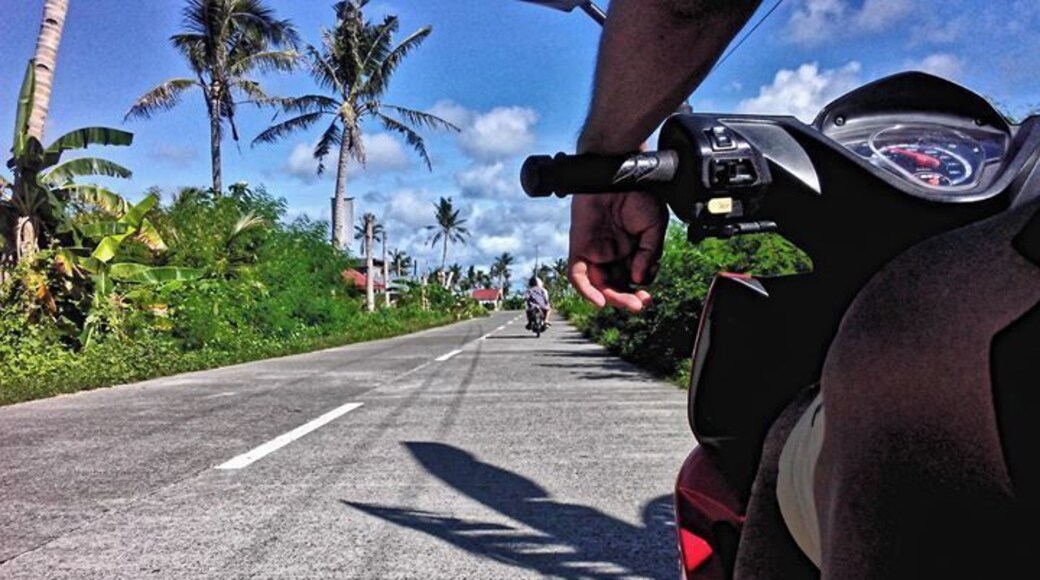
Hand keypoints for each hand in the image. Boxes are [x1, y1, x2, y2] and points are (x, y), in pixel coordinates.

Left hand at [568, 191, 668, 312]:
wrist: (620, 169)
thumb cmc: (639, 192)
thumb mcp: (655, 226)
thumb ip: (650, 253)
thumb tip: (639, 277)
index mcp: (631, 249)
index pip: (632, 280)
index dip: (640, 290)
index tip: (649, 295)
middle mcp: (612, 253)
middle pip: (615, 286)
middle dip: (627, 299)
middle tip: (639, 305)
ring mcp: (595, 250)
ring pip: (598, 284)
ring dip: (612, 297)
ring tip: (628, 302)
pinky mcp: (580, 246)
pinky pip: (577, 274)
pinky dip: (586, 290)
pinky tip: (600, 300)